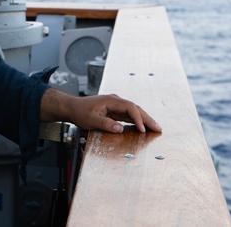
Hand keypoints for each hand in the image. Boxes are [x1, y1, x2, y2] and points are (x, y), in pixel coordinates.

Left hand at [40, 90, 161, 133]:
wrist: (72, 107)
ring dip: (144, 120)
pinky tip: (143, 127)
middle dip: (147, 118)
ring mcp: (116, 106)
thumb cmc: (80, 112)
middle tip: (158, 128)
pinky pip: (129, 116)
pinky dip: (137, 121)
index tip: (142, 129)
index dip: (138, 118)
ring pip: (134, 112)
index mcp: (111, 100)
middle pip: (135, 108)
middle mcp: (115, 101)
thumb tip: (120, 129)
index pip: (130, 107)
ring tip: (155, 128)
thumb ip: (105, 124)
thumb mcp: (91, 120)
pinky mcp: (114, 111)